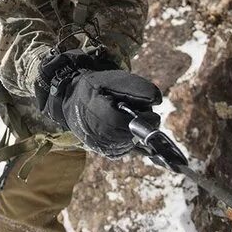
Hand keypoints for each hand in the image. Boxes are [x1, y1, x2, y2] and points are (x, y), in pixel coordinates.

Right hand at [34, 49, 161, 157]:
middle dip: (142, 125)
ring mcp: (100, 145)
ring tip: (127, 117)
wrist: (74, 101)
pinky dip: (132, 138)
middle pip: (130, 135)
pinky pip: (127, 149)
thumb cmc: (96, 88)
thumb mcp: (113, 79)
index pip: (124, 123)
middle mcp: (96, 132)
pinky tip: (124, 127)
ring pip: (131, 144)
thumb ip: (136, 86)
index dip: (141, 119)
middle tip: (141, 112)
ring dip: (137, 132)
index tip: (150, 111)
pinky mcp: (106, 152)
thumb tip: (157, 100)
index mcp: (96, 111)